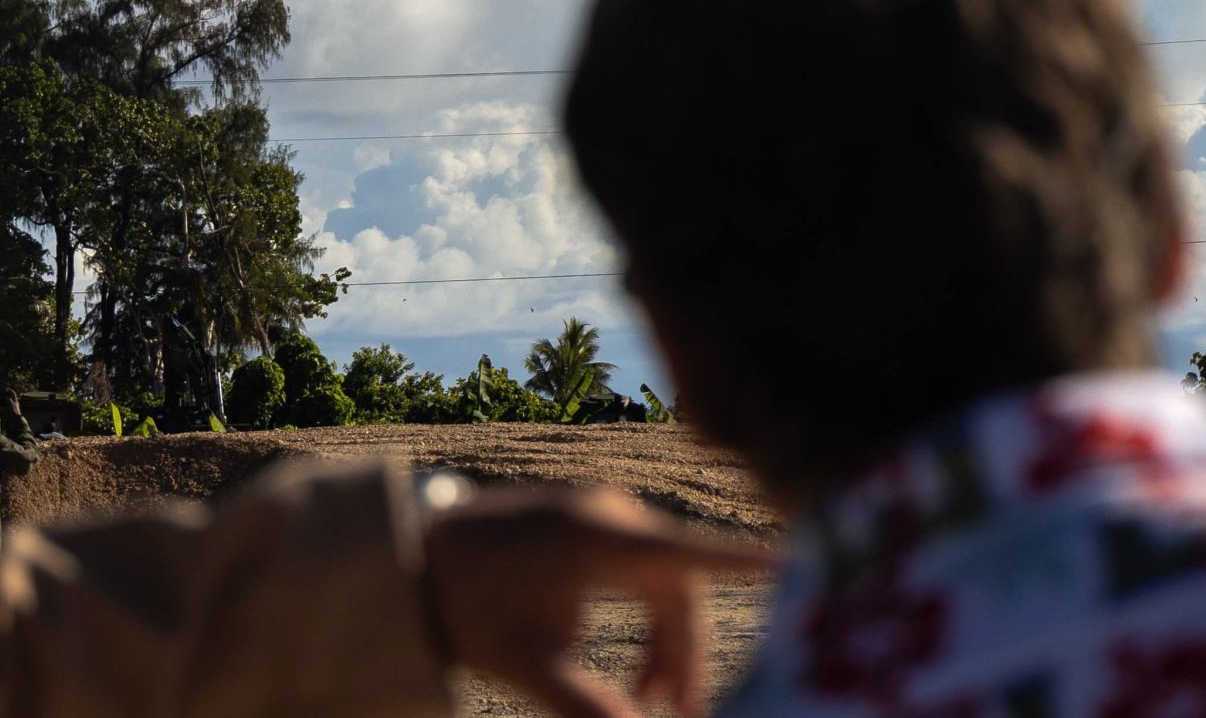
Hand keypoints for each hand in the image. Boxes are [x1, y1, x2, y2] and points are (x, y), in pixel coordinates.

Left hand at [423, 486, 771, 717]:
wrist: (418, 562)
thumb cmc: (473, 610)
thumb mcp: (531, 666)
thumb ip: (589, 705)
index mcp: (598, 536)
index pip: (686, 553)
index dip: (738, 563)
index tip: (788, 560)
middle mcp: (610, 510)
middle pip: (678, 587)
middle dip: (685, 656)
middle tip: (679, 716)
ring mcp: (603, 508)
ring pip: (664, 581)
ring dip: (665, 643)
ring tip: (647, 702)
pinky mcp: (595, 516)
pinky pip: (644, 568)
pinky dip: (647, 618)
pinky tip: (638, 670)